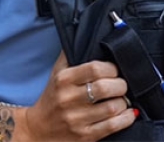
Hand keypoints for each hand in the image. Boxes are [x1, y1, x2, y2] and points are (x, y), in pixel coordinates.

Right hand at [16, 53, 135, 141]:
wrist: (37, 131)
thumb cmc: (52, 97)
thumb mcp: (57, 72)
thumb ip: (72, 53)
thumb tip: (86, 31)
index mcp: (64, 80)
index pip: (96, 68)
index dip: (112, 68)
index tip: (115, 71)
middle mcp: (69, 99)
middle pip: (106, 87)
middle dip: (121, 85)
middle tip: (121, 85)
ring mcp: (77, 120)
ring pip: (112, 107)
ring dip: (124, 102)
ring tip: (122, 99)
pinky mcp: (84, 136)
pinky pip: (112, 126)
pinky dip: (125, 118)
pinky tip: (126, 113)